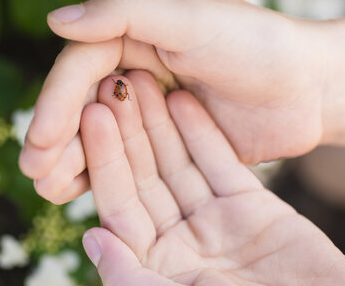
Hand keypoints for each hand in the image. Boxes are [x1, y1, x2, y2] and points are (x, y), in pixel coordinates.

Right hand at [20, 0, 326, 202]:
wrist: (308, 86)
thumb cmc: (256, 45)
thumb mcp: (192, 18)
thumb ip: (126, 11)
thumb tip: (56, 20)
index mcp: (136, 33)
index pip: (83, 67)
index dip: (57, 102)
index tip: (40, 139)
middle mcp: (138, 70)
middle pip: (85, 104)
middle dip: (57, 138)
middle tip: (34, 171)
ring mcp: (153, 110)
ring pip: (103, 136)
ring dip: (74, 161)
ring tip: (50, 189)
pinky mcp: (171, 142)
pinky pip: (131, 159)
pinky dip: (106, 174)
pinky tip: (82, 194)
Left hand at [79, 70, 344, 285]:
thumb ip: (129, 276)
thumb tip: (92, 237)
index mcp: (155, 265)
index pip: (120, 202)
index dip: (105, 158)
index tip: (92, 115)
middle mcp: (181, 239)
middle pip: (147, 176)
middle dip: (130, 130)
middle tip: (116, 84)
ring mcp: (216, 221)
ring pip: (179, 162)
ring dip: (160, 121)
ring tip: (144, 79)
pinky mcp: (252, 208)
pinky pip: (220, 162)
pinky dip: (202, 131)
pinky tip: (183, 97)